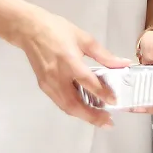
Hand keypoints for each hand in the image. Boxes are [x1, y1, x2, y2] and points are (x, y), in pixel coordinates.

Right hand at [16, 9, 130, 126]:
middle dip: (92, 116)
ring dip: (83, 116)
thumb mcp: (84, 38)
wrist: (29, 30)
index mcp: (69, 61)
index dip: (102, 93)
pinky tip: (84, 109)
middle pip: (74, 103)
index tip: (114, 101)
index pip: (87, 82)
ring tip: (99, 120)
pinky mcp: (43, 86)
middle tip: (108, 122)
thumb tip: (123, 63)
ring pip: (66, 107)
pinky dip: (73, 109)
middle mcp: (57, 77)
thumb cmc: (57, 30)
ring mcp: (48, 84)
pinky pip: (60, 102)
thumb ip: (104, 55)